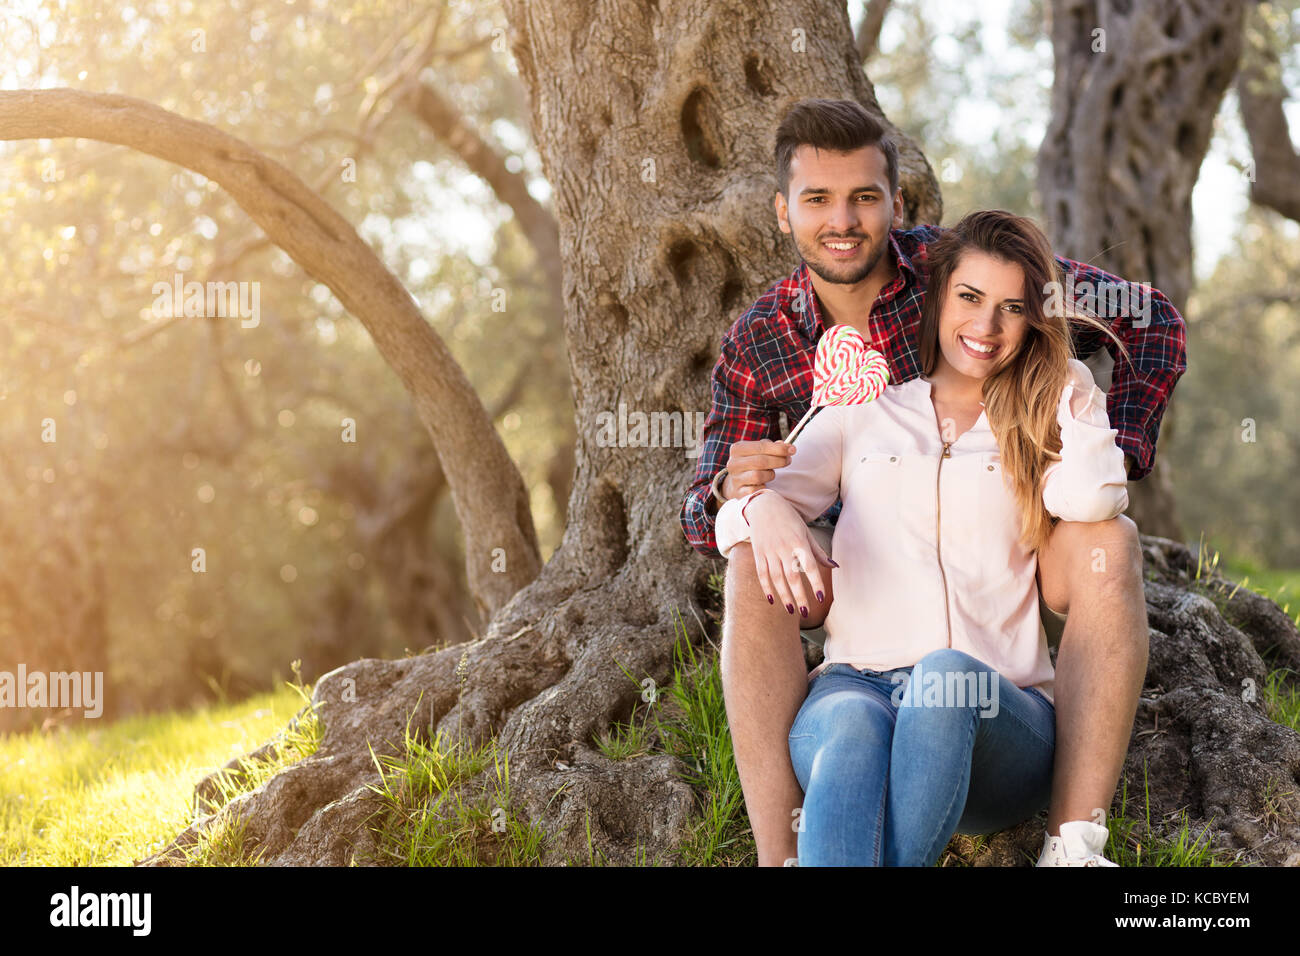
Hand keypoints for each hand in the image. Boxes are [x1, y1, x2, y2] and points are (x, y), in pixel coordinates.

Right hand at [722, 438, 796, 498]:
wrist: (737, 483)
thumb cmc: (752, 464)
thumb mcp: (759, 451)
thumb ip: (772, 447)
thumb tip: (787, 447)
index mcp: (737, 449)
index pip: (761, 446)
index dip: (779, 448)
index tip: (792, 450)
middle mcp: (733, 463)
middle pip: (761, 461)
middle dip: (778, 461)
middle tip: (788, 461)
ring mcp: (735, 479)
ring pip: (758, 476)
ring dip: (770, 475)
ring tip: (771, 473)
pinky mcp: (738, 493)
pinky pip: (756, 490)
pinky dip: (764, 488)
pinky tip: (765, 484)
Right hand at [743, 491, 833, 617]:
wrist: (763, 505)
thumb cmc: (788, 519)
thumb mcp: (805, 532)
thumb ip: (818, 551)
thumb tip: (835, 567)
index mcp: (798, 542)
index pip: (809, 566)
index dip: (816, 582)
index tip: (822, 597)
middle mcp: (784, 548)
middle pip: (792, 577)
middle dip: (800, 596)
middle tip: (806, 613)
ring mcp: (769, 551)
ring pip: (776, 578)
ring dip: (784, 596)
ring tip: (792, 610)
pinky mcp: (758, 553)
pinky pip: (762, 574)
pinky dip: (766, 588)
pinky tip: (772, 600)